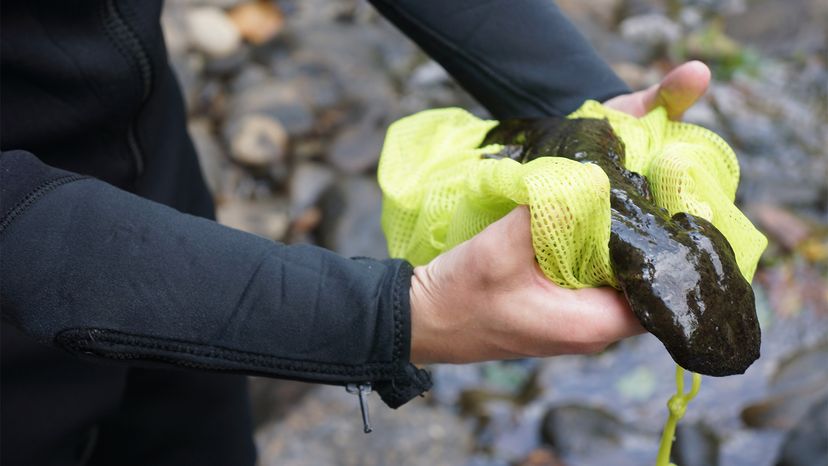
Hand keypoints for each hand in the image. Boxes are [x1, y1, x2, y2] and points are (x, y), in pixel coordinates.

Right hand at [409, 61, 711, 363]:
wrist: (422, 319)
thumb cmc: (460, 295)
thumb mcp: (501, 249)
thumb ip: (548, 212)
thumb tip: (592, 177)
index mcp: (592, 324)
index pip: (662, 293)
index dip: (674, 251)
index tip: (677, 206)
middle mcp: (593, 329)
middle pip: (646, 282)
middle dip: (652, 238)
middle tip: (658, 187)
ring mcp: (577, 319)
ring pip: (621, 278)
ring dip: (624, 240)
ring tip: (631, 193)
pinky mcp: (562, 307)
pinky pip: (596, 276)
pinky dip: (600, 247)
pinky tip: (594, 214)